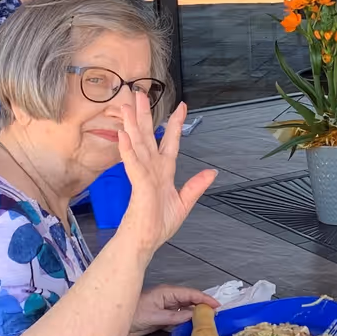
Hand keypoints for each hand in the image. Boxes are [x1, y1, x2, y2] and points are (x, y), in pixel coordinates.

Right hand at [108, 98, 217, 258]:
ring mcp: (144, 175)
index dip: (175, 125)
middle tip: (139, 92)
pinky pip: (134, 164)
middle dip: (145, 114)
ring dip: (134, 124)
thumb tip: (211, 172)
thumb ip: (195, 186)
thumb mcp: (183, 203)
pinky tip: (125, 135)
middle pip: (148, 136)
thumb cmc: (157, 225)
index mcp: (163, 172)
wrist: (145, 243)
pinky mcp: (139, 185)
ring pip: (139, 144)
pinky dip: (129, 150)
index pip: (170, 143)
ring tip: (128, 105)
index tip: (182, 107)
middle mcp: (152, 169)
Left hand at [132, 284, 214, 335]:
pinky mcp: (163, 316)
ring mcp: (166, 307)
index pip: (190, 294)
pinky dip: (187, 321)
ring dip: (196, 314)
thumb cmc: (132, 316)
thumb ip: (174, 317)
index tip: (217, 305)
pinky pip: (179, 317)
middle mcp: (168, 298)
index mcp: (167, 292)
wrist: (116, 322)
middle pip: (190, 300)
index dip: (205, 299)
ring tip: (208, 321)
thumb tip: (193, 316)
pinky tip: (193, 326)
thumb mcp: (154, 317)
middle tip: (216, 315)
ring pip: (186, 309)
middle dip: (203, 306)